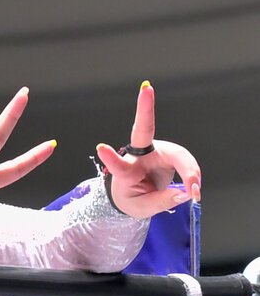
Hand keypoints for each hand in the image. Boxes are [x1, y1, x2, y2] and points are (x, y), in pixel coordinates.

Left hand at [95, 82, 201, 218]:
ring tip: (194, 190)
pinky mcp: (169, 152)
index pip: (118, 164)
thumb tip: (186, 193)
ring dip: (190, 171)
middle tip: (146, 88)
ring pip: (177, 154)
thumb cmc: (133, 198)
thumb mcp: (143, 208)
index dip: (110, 157)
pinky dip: (192, 174)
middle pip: (144, 129)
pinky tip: (194, 186)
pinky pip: (186, 160)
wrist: (136, 194)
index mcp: (126, 171)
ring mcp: (155, 150)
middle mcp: (139, 155)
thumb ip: (163, 201)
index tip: (100, 147)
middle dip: (144, 107)